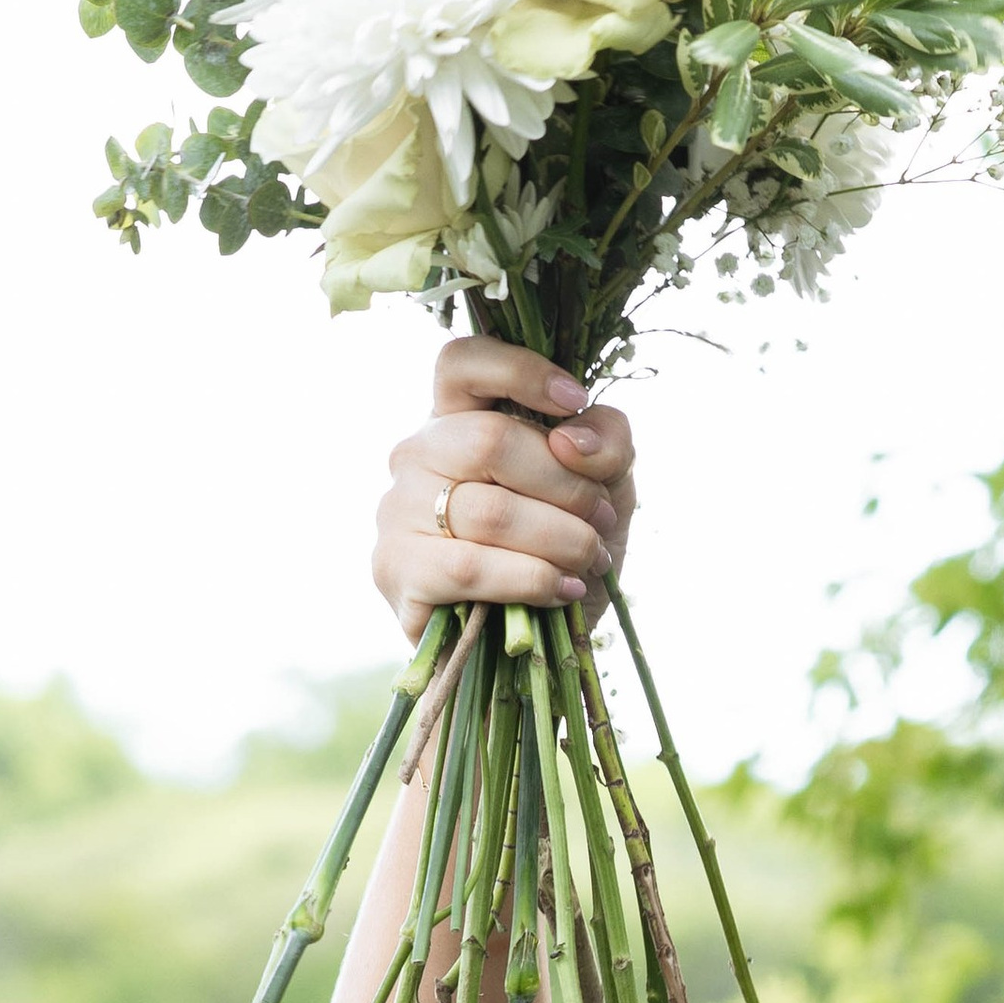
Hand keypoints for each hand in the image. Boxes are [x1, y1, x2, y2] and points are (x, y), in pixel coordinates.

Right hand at [371, 337, 635, 638]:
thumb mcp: (606, 483)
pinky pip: (471, 568)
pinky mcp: (395, 571)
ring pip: (490, 511)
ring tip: (590, 560)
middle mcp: (416, 454)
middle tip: (601, 520)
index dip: (520, 371)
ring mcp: (397, 511)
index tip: (576, 400)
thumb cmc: (562, 546)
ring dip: (562, 540)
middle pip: (491, 441)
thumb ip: (607, 439)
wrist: (534, 641)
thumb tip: (572, 439)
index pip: (462, 361)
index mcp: (457, 417)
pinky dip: (532, 581)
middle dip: (566, 485)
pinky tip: (562, 591)